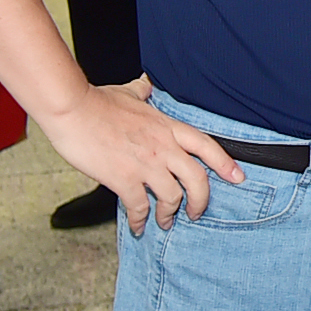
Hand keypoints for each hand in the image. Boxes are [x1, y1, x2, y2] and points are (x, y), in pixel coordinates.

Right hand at [37, 76, 243, 235]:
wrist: (72, 109)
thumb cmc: (97, 101)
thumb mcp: (128, 93)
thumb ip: (142, 91)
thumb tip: (146, 84)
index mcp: (167, 127)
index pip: (207, 146)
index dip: (226, 163)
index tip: (238, 177)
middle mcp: (163, 147)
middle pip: (197, 179)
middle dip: (201, 201)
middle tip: (197, 213)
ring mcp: (145, 164)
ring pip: (172, 198)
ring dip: (170, 214)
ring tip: (165, 222)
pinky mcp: (124, 179)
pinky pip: (139, 207)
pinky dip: (140, 221)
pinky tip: (137, 226)